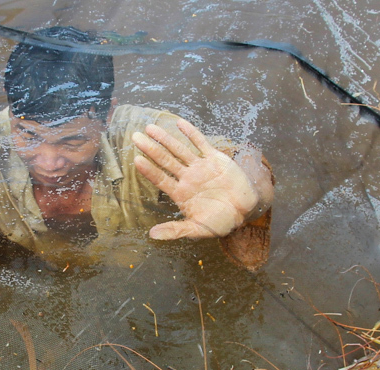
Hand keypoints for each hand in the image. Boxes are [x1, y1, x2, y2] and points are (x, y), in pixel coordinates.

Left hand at [132, 118, 261, 240]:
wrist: (244, 211)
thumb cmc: (220, 222)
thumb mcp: (197, 229)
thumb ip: (175, 230)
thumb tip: (152, 235)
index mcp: (180, 193)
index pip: (160, 179)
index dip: (149, 170)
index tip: (136, 160)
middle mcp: (187, 178)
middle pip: (165, 160)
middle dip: (151, 148)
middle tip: (135, 137)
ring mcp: (199, 167)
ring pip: (179, 149)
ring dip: (165, 138)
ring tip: (150, 127)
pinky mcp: (214, 159)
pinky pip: (201, 143)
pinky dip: (191, 133)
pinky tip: (179, 123)